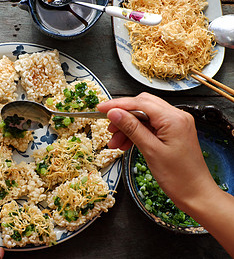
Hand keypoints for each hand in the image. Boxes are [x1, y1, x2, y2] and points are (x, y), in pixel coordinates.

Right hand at [97, 93, 233, 256]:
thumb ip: (131, 128)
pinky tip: (125, 144)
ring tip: (115, 143)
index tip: (100, 109)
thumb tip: (114, 113)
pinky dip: (135, 133)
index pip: (140, 103)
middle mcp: (177, 116)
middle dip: (122, 115)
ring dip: (127, 126)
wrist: (196, 194)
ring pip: (144, 116)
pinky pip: (149, 126)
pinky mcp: (173, 132)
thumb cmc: (178, 177)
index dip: (118, 104)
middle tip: (108, 128)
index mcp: (174, 118)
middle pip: (142, 105)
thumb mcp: (150, 150)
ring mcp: (175, 124)